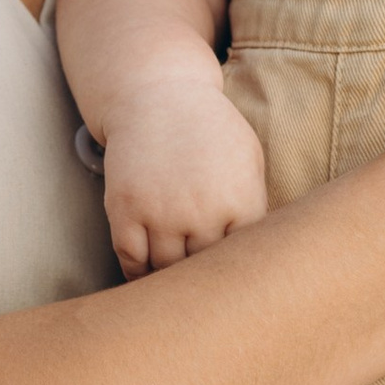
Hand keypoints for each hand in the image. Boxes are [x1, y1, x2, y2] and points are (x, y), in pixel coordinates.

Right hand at [101, 74, 268, 276]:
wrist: (159, 97)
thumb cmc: (211, 132)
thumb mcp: (250, 162)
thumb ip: (255, 209)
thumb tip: (260, 256)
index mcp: (241, 201)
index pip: (245, 261)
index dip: (238, 271)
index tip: (233, 277)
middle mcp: (201, 211)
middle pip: (205, 270)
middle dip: (205, 278)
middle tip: (203, 287)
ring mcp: (160, 212)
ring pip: (167, 271)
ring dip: (170, 278)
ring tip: (175, 281)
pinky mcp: (125, 209)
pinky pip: (131, 260)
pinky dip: (137, 274)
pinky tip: (146, 272)